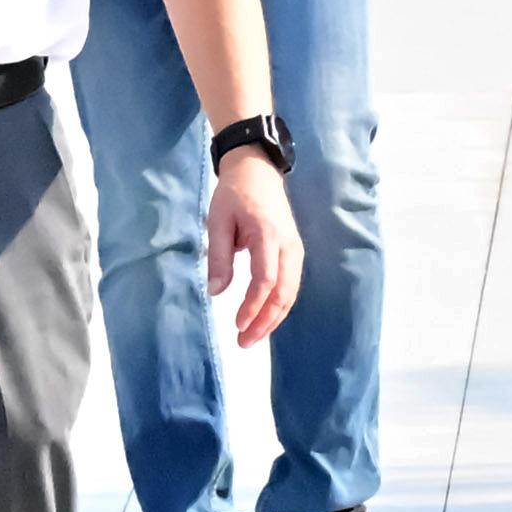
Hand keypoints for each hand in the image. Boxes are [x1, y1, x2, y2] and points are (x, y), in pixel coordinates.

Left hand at [209, 148, 306, 349]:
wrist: (257, 170)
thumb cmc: (234, 194)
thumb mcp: (217, 221)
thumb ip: (219, 257)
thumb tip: (216, 293)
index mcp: (267, 234)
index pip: (266, 279)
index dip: (253, 306)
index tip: (237, 325)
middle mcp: (288, 244)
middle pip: (285, 291)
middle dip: (266, 320)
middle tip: (245, 342)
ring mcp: (295, 247)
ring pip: (292, 290)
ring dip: (274, 317)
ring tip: (253, 336)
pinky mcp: (294, 250)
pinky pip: (291, 283)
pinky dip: (280, 304)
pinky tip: (265, 317)